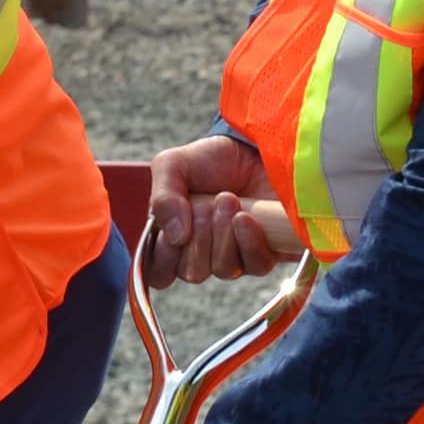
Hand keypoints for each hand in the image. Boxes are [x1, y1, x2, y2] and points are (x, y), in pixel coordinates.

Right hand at [139, 132, 294, 288]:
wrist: (254, 150)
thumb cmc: (211, 160)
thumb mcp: (172, 166)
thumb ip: (162, 198)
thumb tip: (175, 236)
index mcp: (172, 239)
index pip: (159, 273)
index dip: (163, 259)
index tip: (170, 233)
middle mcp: (202, 254)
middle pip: (192, 273)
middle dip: (198, 236)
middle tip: (204, 204)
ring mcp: (235, 257)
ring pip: (224, 269)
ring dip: (224, 232)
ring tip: (228, 199)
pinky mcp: (264, 253)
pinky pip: (256, 266)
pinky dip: (249, 241)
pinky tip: (246, 217)